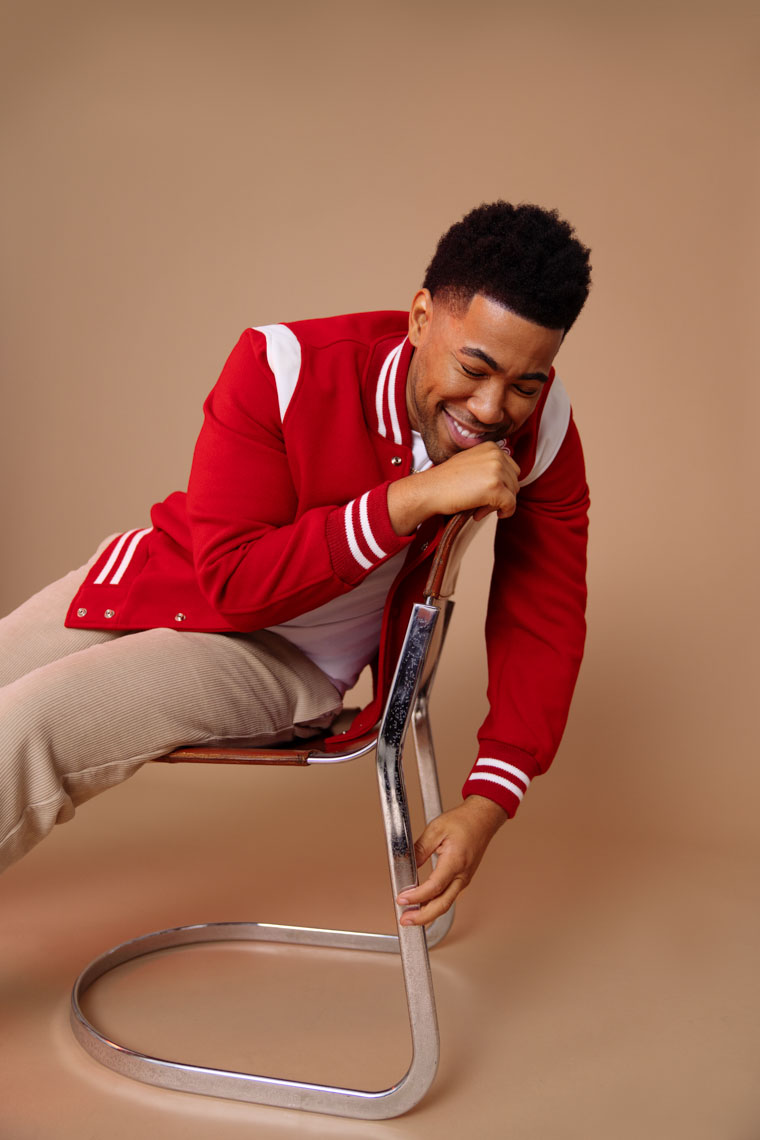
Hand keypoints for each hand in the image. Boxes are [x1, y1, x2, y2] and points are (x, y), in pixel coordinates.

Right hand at [388, 443, 520, 535]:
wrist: (431, 489)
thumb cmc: (447, 480)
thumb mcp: (471, 463)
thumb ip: (490, 466)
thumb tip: (508, 483)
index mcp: (492, 447)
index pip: (511, 469)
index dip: (501, 484)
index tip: (486, 492)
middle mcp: (496, 455)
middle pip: (514, 481)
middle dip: (501, 494)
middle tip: (481, 503)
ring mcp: (497, 471)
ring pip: (513, 493)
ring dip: (498, 504)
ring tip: (478, 508)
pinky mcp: (496, 487)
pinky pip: (511, 505)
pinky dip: (503, 513)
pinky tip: (483, 513)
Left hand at [396, 796, 506, 925]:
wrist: (483, 819)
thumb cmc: (463, 821)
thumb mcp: (436, 829)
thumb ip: (419, 849)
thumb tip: (405, 864)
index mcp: (455, 861)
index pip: (434, 887)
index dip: (417, 896)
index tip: (402, 899)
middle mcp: (462, 875)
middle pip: (442, 905)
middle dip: (422, 917)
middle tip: (405, 920)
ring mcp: (464, 879)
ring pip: (446, 904)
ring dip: (428, 913)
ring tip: (410, 915)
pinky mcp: (462, 879)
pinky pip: (448, 897)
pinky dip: (434, 904)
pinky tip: (423, 904)